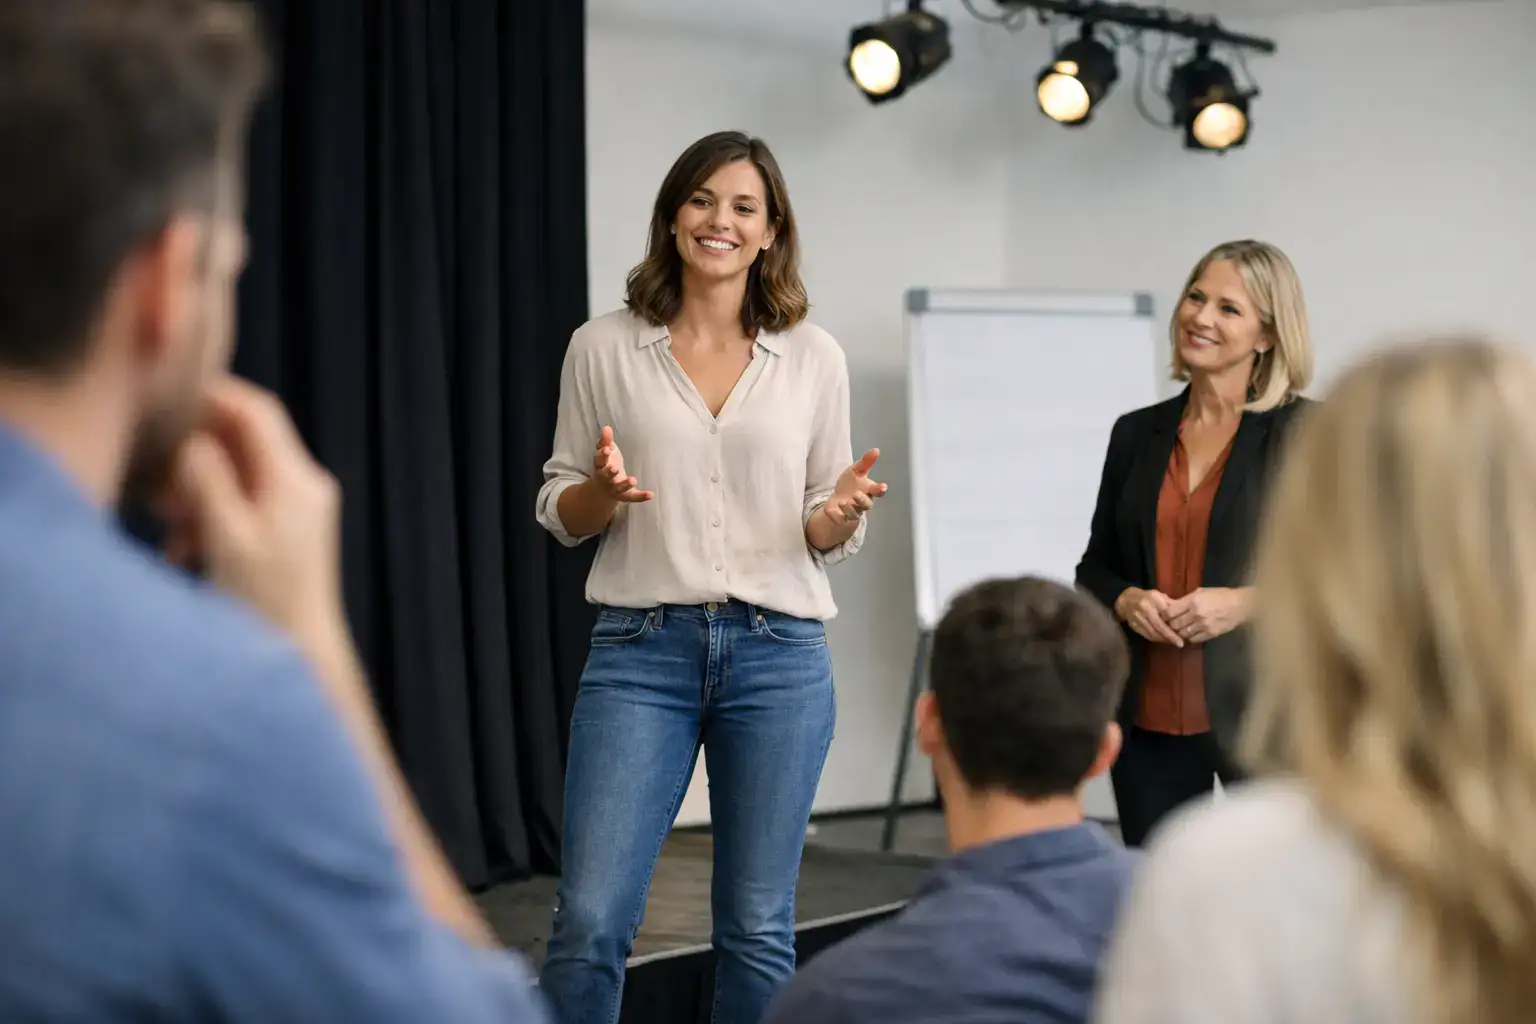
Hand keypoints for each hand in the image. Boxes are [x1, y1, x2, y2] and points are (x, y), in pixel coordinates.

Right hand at [165, 376, 344, 641]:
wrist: (301, 652)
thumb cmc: (265, 601)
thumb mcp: (227, 536)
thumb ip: (208, 481)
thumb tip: (193, 441)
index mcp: (296, 480)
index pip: (257, 411)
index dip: (214, 394)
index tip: (171, 393)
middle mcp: (305, 486)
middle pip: (244, 441)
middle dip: (196, 454)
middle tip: (158, 481)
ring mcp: (299, 509)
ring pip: (238, 475)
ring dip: (197, 491)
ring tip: (169, 522)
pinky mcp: (288, 531)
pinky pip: (243, 505)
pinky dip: (211, 517)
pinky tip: (184, 550)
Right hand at [592, 426, 652, 502]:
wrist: (602, 490)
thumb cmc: (606, 466)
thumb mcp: (605, 453)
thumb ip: (605, 441)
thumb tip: (607, 427)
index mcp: (600, 466)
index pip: (599, 460)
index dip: (602, 455)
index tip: (607, 450)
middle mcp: (605, 478)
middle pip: (605, 475)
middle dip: (609, 472)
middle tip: (615, 468)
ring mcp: (614, 489)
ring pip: (618, 488)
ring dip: (625, 484)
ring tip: (633, 480)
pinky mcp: (624, 496)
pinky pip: (632, 497)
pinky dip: (641, 496)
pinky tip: (650, 494)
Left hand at [822, 448, 887, 524]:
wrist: (837, 500)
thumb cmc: (850, 485)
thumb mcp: (856, 471)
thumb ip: (866, 462)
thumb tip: (876, 450)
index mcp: (868, 491)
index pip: (877, 491)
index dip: (880, 489)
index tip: (883, 487)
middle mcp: (862, 503)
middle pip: (867, 504)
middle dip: (862, 500)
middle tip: (856, 494)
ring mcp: (853, 512)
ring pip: (854, 514)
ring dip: (849, 508)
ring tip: (842, 502)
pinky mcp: (841, 518)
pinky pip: (840, 519)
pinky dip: (835, 516)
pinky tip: (829, 510)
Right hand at [1114, 587, 1183, 647]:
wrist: (1126, 600)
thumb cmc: (1147, 598)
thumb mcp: (1160, 596)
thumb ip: (1171, 604)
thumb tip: (1185, 615)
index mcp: (1153, 598)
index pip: (1167, 613)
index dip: (1175, 623)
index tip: (1184, 631)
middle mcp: (1144, 608)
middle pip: (1159, 625)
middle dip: (1170, 636)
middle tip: (1180, 643)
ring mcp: (1137, 617)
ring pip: (1153, 632)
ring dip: (1164, 639)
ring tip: (1173, 642)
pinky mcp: (1134, 625)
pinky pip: (1147, 635)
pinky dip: (1156, 639)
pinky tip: (1164, 640)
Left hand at [1165, 587, 1251, 644]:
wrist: (1240, 605)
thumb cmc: (1220, 596)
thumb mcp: (1201, 592)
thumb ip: (1186, 600)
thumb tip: (1171, 606)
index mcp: (1193, 601)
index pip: (1170, 612)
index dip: (1164, 615)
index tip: (1164, 616)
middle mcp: (1196, 614)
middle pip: (1174, 624)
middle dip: (1171, 624)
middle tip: (1172, 624)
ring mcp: (1204, 625)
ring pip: (1183, 633)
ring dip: (1180, 632)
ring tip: (1182, 629)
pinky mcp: (1211, 634)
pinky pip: (1194, 639)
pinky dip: (1191, 637)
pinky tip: (1193, 632)